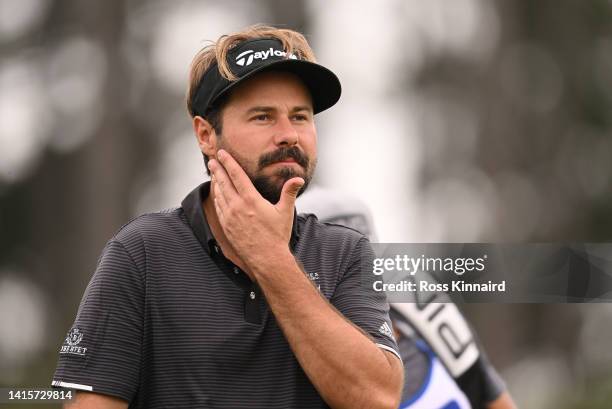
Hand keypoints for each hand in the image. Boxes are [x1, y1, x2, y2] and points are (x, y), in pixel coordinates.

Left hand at [208, 149, 303, 272]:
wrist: (266, 259)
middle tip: (212, 160)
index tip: (222, 153)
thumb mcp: (285, 212)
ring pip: (219, 194)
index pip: (236, 176)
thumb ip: (289, 192)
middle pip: (223, 182)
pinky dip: (216, 196)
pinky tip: (217, 192)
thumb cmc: (277, 236)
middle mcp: (237, 207)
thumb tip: (298, 179)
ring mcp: (229, 217)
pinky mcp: (226, 226)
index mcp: (251, 200)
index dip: (228, 163)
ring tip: (213, 173)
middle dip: (217, 169)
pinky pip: (218, 207)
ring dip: (215, 182)